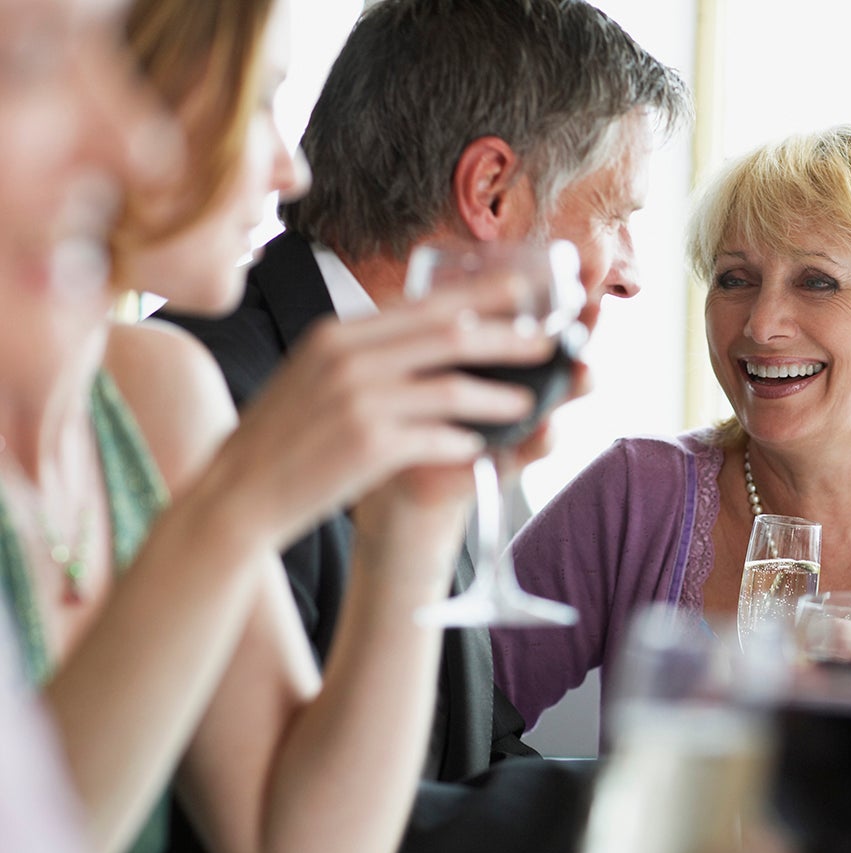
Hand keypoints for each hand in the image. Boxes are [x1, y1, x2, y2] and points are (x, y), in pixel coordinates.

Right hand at [207, 272, 565, 550]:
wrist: (235, 494)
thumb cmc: (282, 439)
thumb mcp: (314, 375)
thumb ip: (365, 353)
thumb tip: (428, 332)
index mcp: (337, 335)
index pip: (423, 306)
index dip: (480, 298)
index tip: (523, 291)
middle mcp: (347, 358)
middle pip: (448, 335)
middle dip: (505, 337)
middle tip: (547, 343)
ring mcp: (357, 400)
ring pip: (450, 388)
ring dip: (496, 397)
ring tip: (528, 403)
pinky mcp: (366, 445)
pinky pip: (435, 437)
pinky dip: (462, 442)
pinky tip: (476, 450)